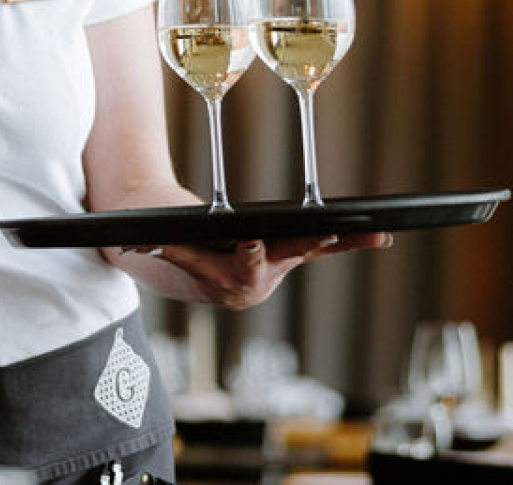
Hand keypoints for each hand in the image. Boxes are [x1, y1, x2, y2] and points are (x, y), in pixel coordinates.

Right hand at [119, 232, 390, 309]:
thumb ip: (154, 248)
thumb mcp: (165, 249)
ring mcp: (279, 268)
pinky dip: (352, 241)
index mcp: (226, 279)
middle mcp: (258, 279)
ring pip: (311, 252)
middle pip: (285, 258)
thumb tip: (131, 244)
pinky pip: (323, 248)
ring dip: (343, 243)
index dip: (250, 255)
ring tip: (375, 233)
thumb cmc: (175, 249)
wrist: (195, 273)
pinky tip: (381, 234)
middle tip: (326, 235)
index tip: (255, 242)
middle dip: (305, 245)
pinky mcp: (292, 257)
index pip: (240, 267)